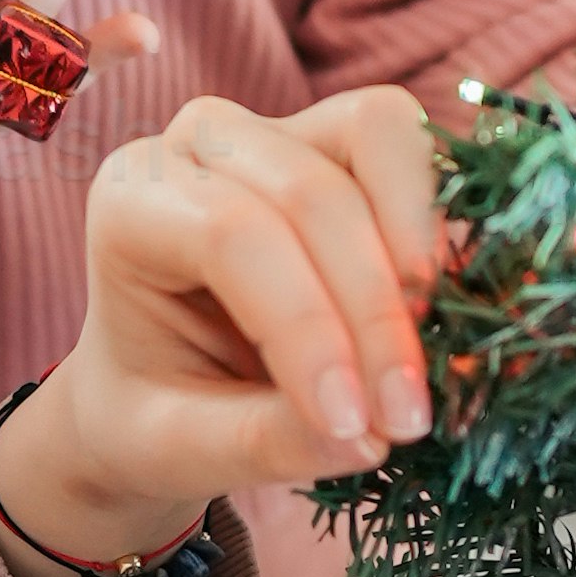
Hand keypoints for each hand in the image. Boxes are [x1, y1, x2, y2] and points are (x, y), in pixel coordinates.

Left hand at [0, 86, 448, 564]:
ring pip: (375, 136)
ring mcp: (282, 126)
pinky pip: (416, 146)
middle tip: (406, 417)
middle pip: (312, 192)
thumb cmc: (156, 411)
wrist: (165, 384)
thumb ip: (263, 442)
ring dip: (419, 246)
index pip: (231, 236)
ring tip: (429, 353)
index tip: (357, 425)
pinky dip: (442, 223)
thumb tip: (370, 437)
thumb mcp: (179, 449)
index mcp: (132, 206)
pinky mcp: (348, 140)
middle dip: (373, 312)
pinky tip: (444, 312)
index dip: (307, 327)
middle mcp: (200, 143)